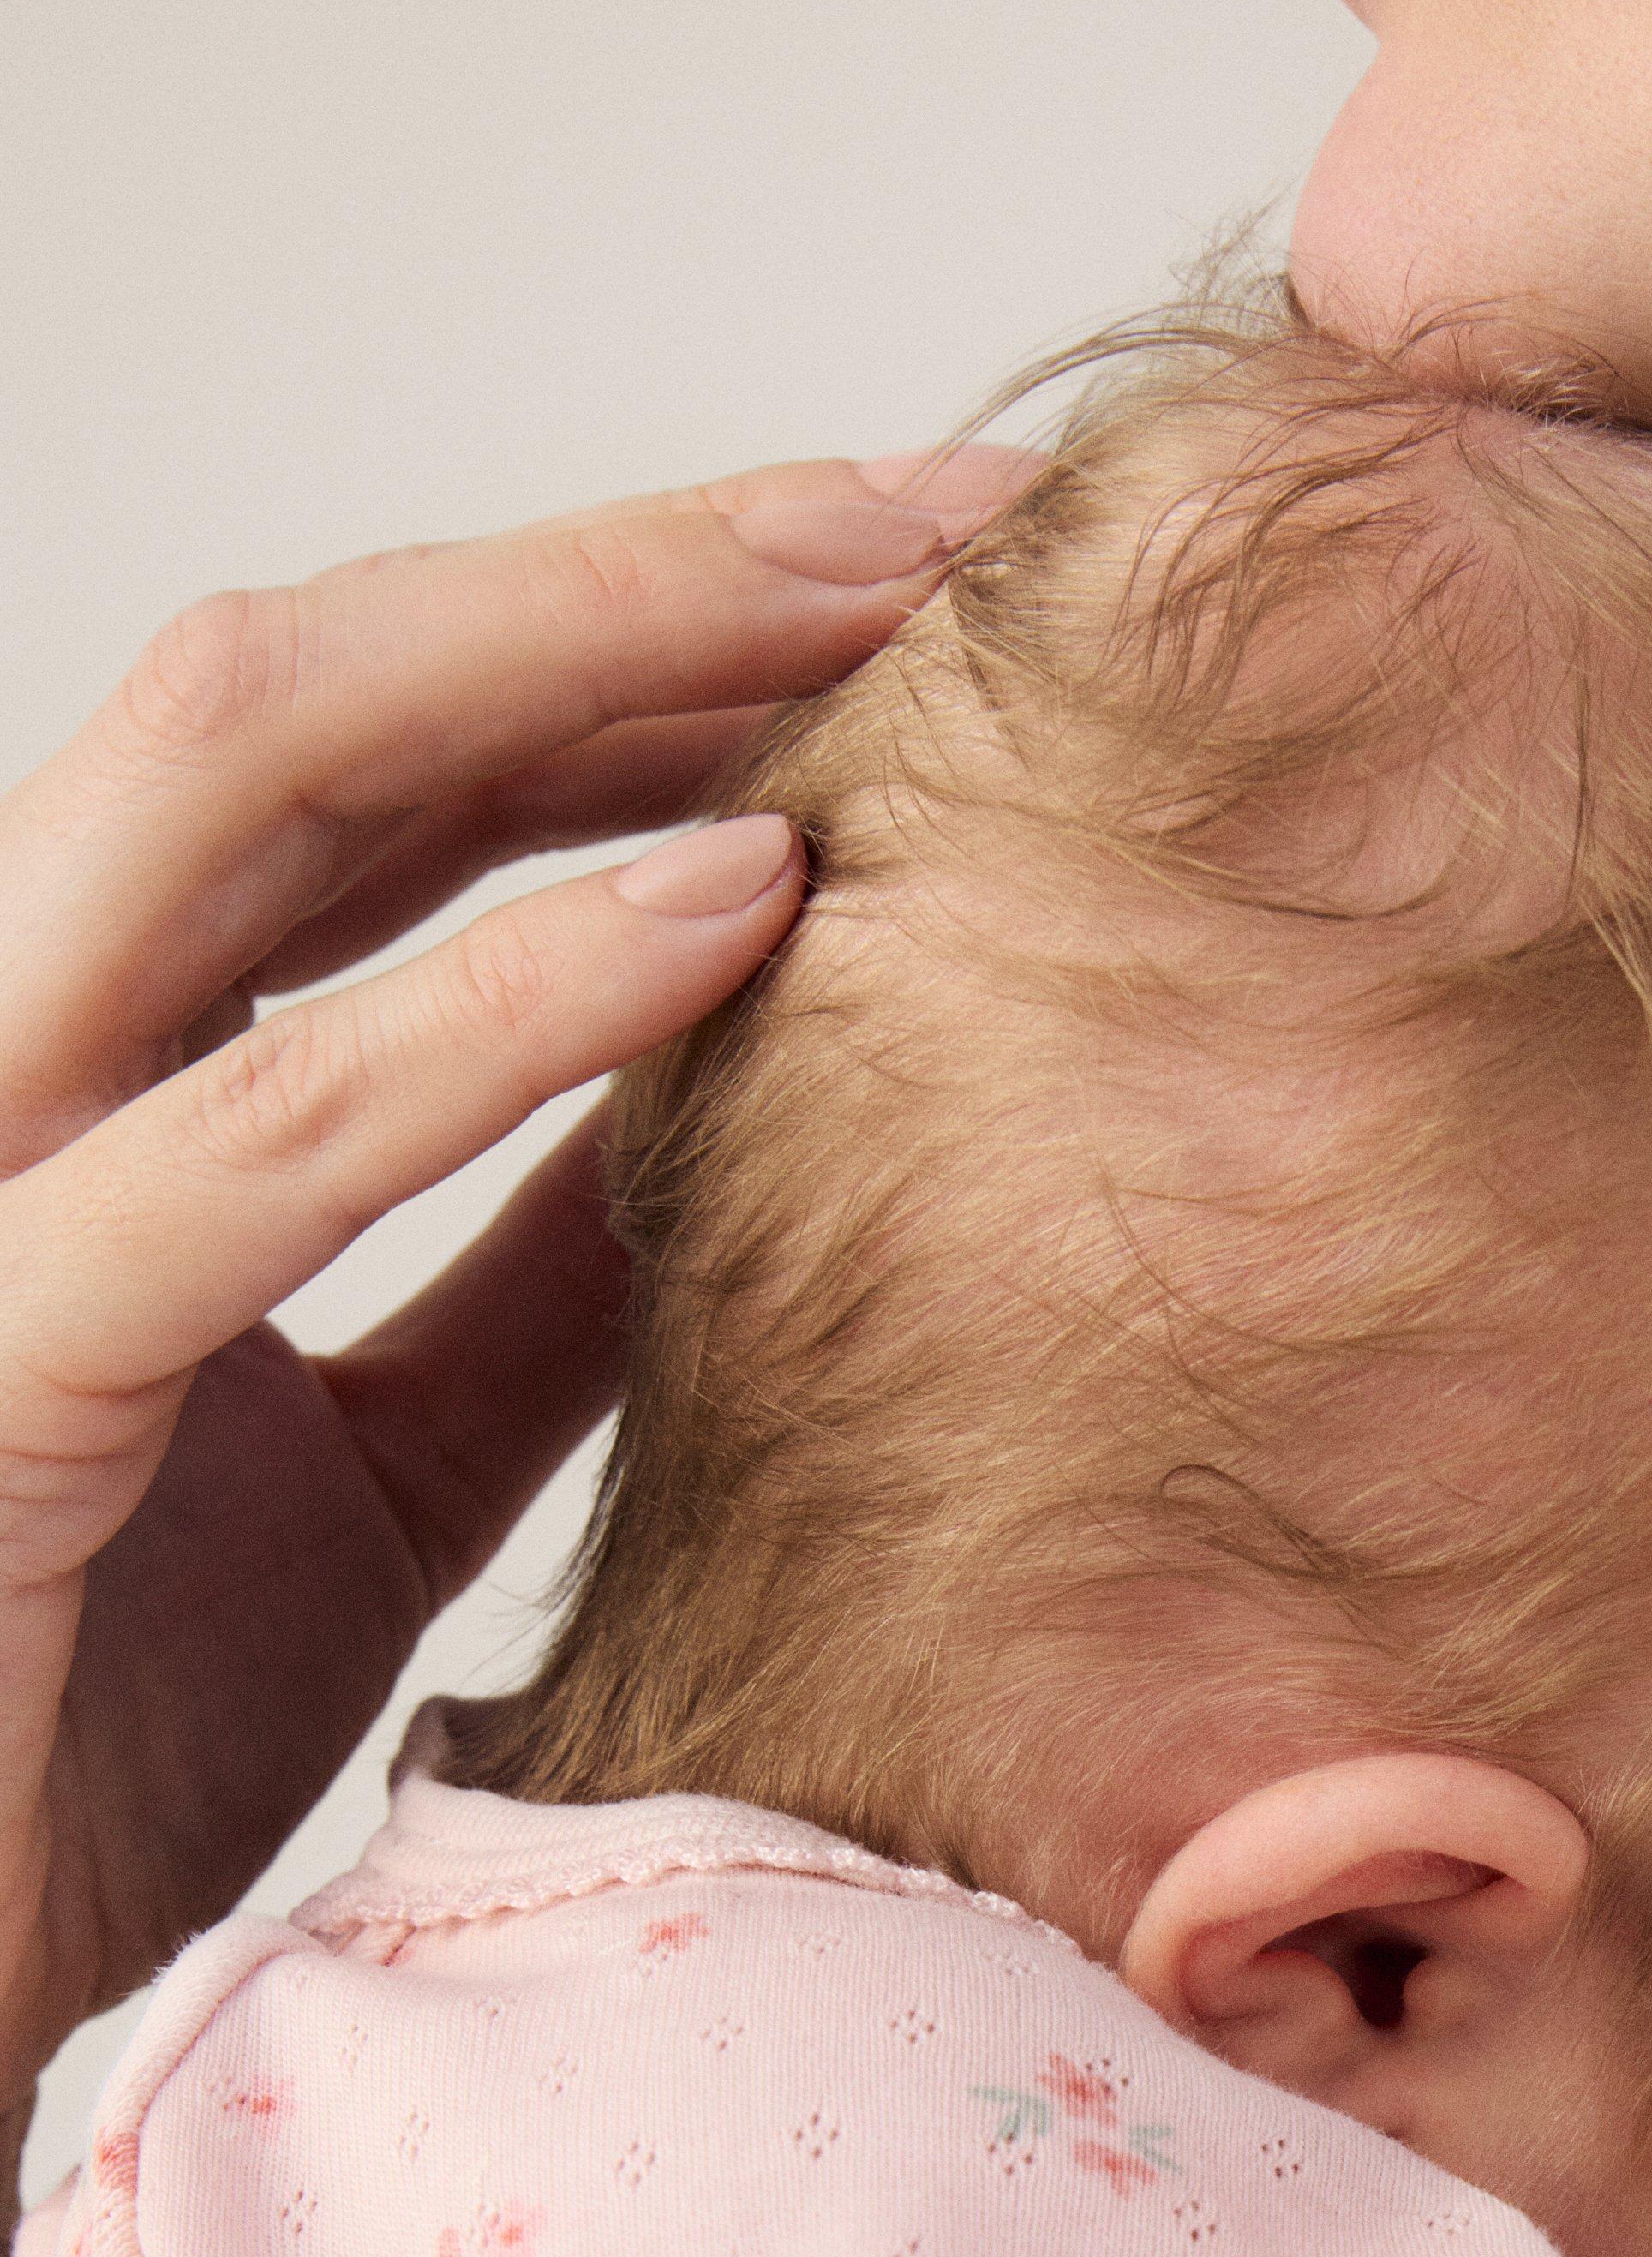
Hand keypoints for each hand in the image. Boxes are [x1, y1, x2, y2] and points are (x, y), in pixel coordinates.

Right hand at [0, 446, 1027, 2184]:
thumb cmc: (84, 1747)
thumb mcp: (364, 1485)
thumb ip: (509, 1295)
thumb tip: (728, 1120)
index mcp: (88, 1077)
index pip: (355, 776)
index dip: (621, 649)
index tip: (913, 599)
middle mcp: (3, 1059)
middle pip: (305, 694)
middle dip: (631, 570)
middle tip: (951, 510)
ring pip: (238, 784)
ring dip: (569, 661)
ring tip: (871, 610)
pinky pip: (253, 1136)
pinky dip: (502, 999)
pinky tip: (738, 904)